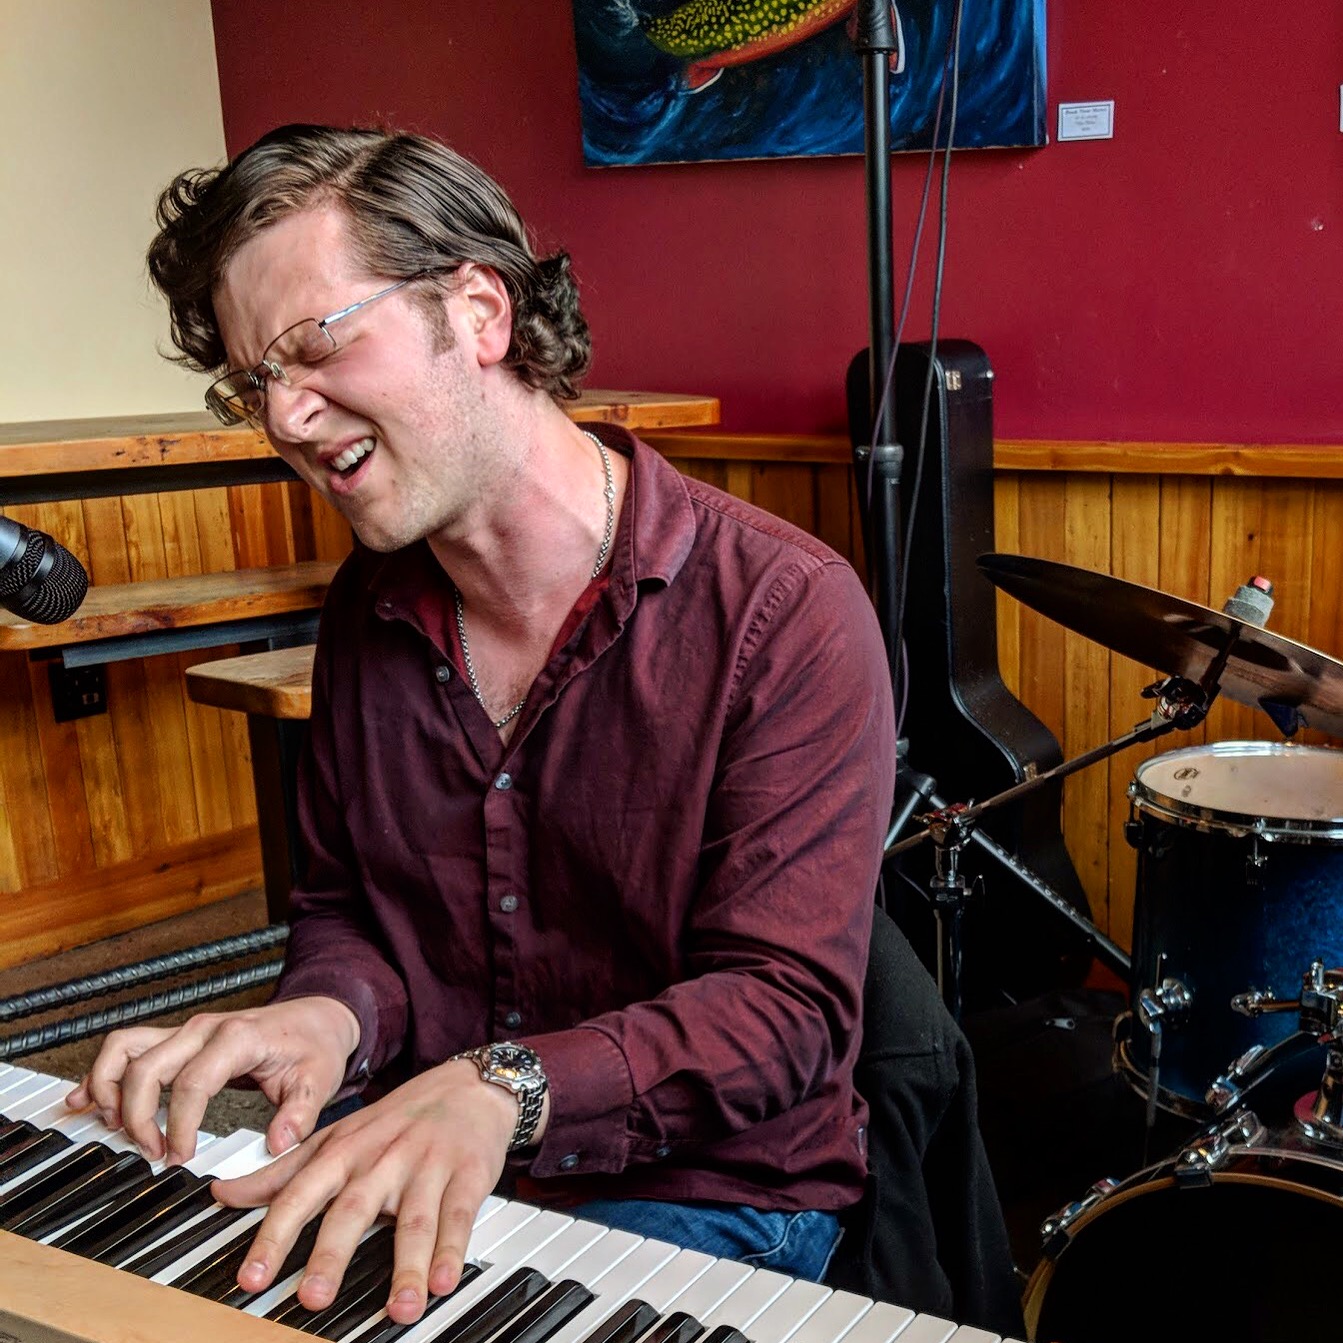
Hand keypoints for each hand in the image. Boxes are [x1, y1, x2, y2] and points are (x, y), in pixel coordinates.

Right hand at [65, 996, 359, 1162]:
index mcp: (237, 1038)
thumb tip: (278, 1143)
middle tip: (154, 1153)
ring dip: (109, 1089)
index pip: (192, 1082)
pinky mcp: (177, 1038)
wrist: (318, 1016)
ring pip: (124, 1048)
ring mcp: (187, 1030)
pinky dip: (101, 1073)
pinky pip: (127, 1048)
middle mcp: (204, 1028)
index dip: (180, 1125)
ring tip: (117, 1129)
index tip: (182, 1157)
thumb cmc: (315, 1045)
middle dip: (138, 1116)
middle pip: (146, 1067)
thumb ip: (299, 1113)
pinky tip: (85, 1100)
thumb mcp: (319, 1079)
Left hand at [216, 1057, 522, 1324]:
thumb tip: (223, 1192)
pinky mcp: (466, 1176)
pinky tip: (443, 1281)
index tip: (251, 1278)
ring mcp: (425, 1168)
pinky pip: (458, 1217)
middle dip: (331, 1255)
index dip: (274, 1237)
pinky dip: (451, 1250)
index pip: (300, 1195)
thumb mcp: (335, 1136)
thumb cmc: (396, 1120)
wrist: (468, 1087)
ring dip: (406, 1267)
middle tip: (313, 1297)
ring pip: (413, 1220)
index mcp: (343, 1152)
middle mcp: (381, 1160)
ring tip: (399, 1308)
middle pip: (353, 1210)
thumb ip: (280, 1171)